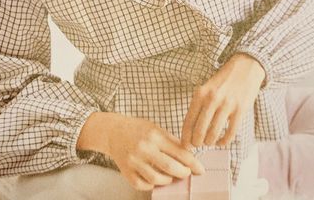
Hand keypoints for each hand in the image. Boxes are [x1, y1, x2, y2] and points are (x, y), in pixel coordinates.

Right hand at [78, 112, 204, 190]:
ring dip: (168, 180)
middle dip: (183, 173)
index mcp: (154, 135)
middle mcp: (144, 148)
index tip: (200, 170)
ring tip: (170, 176)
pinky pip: (143, 184)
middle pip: (170, 167)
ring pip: (156, 179)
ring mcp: (134, 161)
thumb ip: (171, 141)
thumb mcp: (156, 128)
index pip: (179, 152)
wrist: (113, 131)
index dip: (193, 163)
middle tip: (186, 173)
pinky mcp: (126, 171)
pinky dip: (151, 185)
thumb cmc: (138, 129)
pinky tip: (155, 179)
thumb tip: (190, 156)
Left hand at [181, 53, 264, 147]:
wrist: (245, 67)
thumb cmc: (224, 80)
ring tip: (209, 142)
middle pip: (200, 130)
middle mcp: (212, 99)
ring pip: (213, 134)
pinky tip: (221, 141)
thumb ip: (199, 104)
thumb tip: (191, 129)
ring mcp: (227, 105)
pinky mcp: (240, 110)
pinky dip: (224, 142)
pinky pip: (230, 133)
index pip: (189, 120)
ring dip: (210, 142)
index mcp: (201, 93)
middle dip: (196, 142)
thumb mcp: (207, 87)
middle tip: (197, 144)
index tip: (184, 145)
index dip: (185, 136)